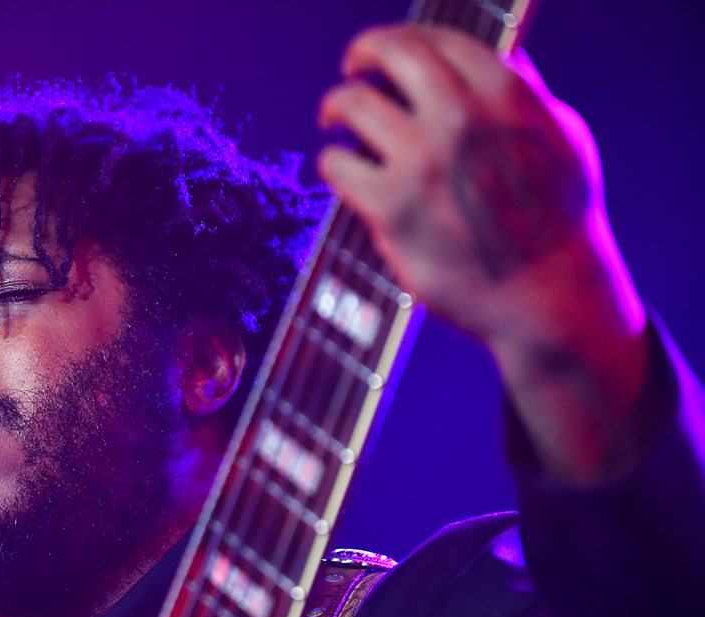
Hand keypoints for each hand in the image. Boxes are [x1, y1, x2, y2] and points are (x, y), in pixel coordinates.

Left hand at [317, 24, 648, 481]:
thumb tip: (507, 56)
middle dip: (363, 51)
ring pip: (352, 103)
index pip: (437, 38)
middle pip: (391, 52)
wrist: (550, 297)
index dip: (403, 38)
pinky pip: (336, 163)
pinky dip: (333, 161)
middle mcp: (461, 119)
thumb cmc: (558, 220)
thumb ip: (529, 95)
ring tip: (335, 120)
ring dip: (337, 105)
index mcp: (506, 94)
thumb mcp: (564, 139)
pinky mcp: (391, 208)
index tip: (387, 52)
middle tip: (351, 69)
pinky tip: (343, 169)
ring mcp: (423, 162)